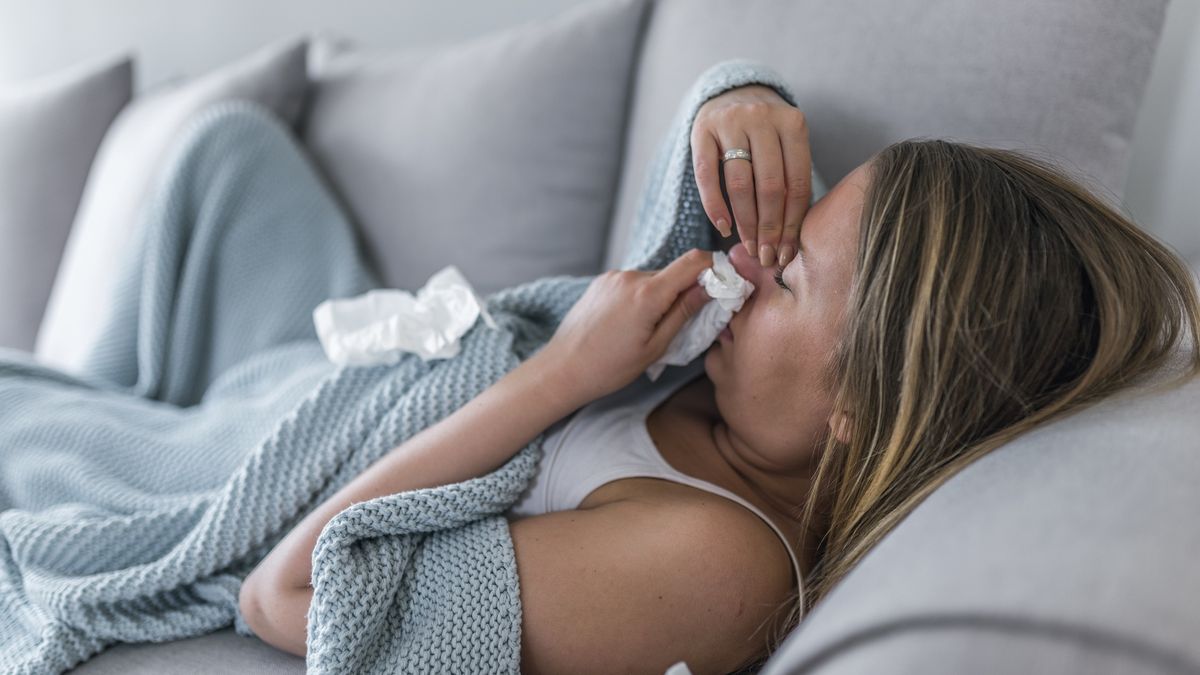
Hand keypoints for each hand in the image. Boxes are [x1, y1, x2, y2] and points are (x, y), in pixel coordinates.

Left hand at [538, 249, 714, 404]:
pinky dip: (642, 298)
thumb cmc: (609, 367)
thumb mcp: (655, 347)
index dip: (714, 267)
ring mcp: (613, 277)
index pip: (693, 261)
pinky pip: (633, 284)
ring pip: (653, 280)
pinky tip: (630, 324)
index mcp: (647, 293)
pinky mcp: (602, 282)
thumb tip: (711, 287)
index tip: (724, 283)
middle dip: (686, 291)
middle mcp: (630, 277)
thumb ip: (684, 313)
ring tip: (650, 329)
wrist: (561, 369)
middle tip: (688, 322)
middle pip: (673, 273)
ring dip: (661, 297)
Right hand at [692, 83, 812, 267]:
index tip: (787, 252)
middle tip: (767, 255)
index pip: (797, 183)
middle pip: (770, 186)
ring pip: (740, 184)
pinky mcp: (702, 131)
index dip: (793, 223)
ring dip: (745, 222)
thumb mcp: (787, 144)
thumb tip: (792, 238)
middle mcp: (762, 119)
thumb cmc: (766, 133)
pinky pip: (706, 176)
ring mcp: (730, 122)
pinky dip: (714, 206)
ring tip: (748, 246)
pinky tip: (724, 226)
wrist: (732, 93)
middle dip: (769, 228)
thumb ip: (791, 178)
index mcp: (793, 123)